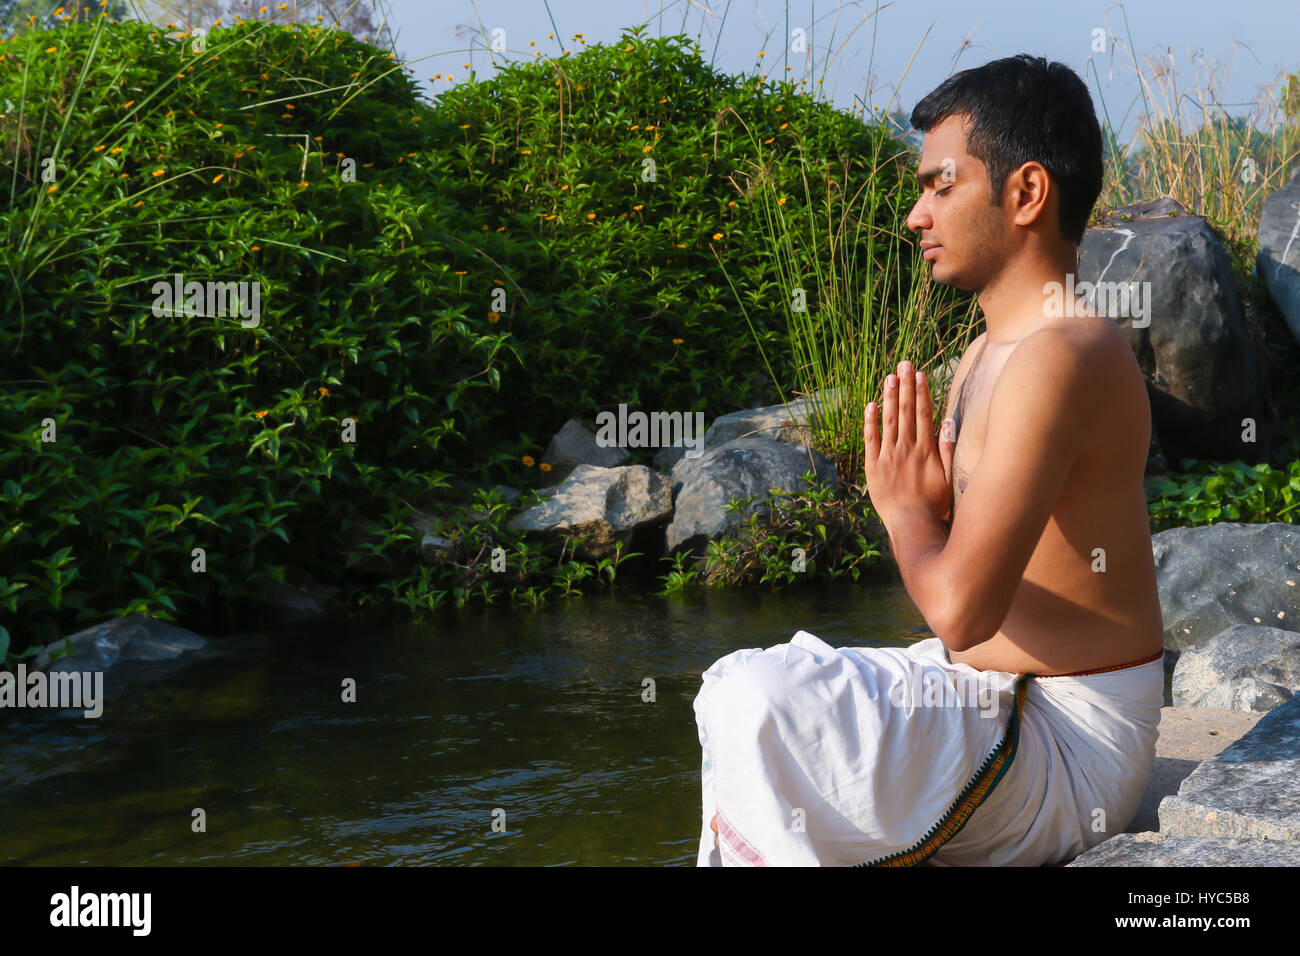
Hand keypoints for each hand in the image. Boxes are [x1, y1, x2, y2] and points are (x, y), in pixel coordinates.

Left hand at [863, 360, 956, 524]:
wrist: (911, 523)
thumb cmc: (934, 504)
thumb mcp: (948, 477)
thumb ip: (948, 449)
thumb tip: (949, 423)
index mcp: (926, 449)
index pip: (923, 413)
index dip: (921, 392)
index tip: (920, 375)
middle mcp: (906, 448)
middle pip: (905, 411)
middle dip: (905, 385)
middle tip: (904, 364)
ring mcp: (888, 456)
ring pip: (888, 420)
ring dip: (888, 397)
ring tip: (889, 377)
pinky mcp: (873, 466)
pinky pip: (870, 439)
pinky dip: (870, 421)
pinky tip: (870, 405)